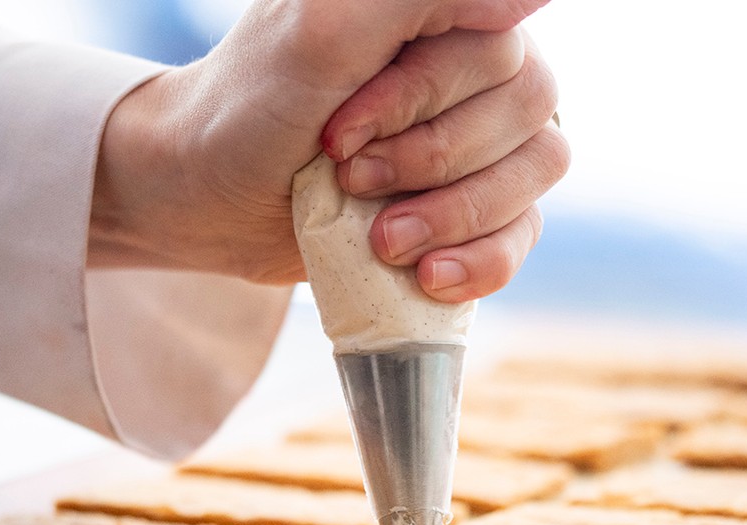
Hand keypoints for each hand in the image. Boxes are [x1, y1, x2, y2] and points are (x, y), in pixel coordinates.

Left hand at [89, 0, 567, 302]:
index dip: (420, 103)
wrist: (212, 198)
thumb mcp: (326, 28)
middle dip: (431, 162)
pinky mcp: (472, 212)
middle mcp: (479, 70)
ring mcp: (482, 143)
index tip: (338, 133)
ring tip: (383, 240)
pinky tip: (430, 276)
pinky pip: (521, 237)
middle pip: (528, 113)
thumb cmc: (256, 105)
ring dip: (454, 216)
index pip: (498, 53)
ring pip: (534, 175)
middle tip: (349, 178)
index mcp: (448, 15)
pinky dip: (480, 262)